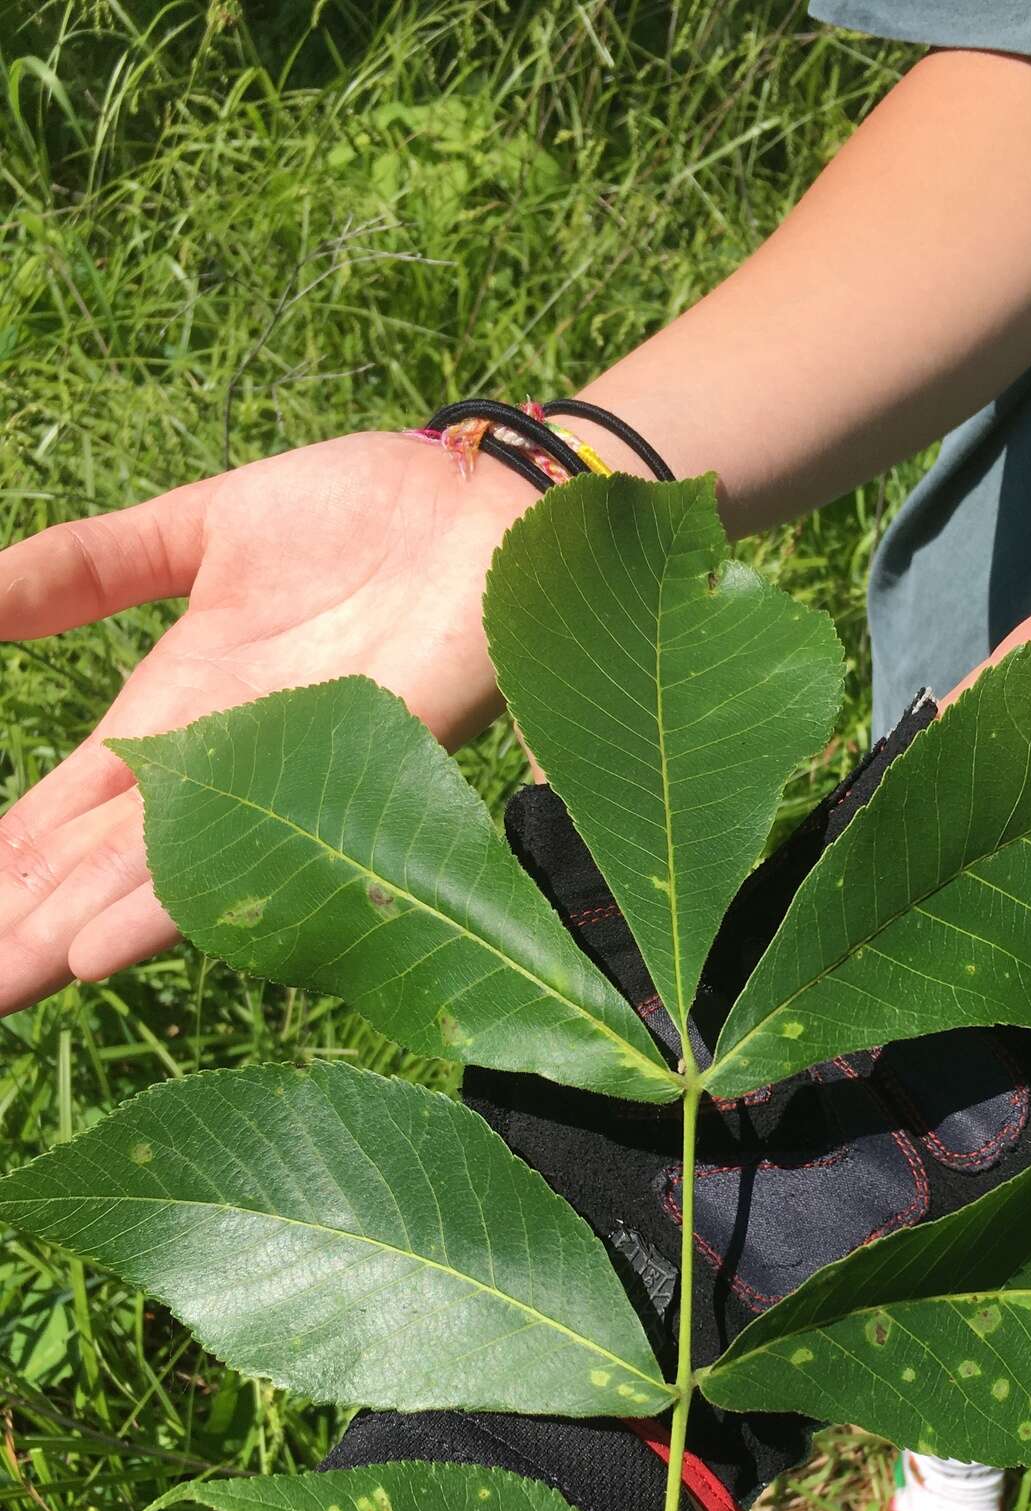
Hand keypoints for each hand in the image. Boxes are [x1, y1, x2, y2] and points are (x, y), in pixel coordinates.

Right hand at [0, 430, 539, 1012]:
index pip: (66, 814)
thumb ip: (94, 566)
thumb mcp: (198, 530)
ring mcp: (277, 779)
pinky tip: (98, 950)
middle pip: (92, 865)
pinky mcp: (345, 774)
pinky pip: (243, 854)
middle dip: (19, 924)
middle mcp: (217, 766)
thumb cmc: (359, 515)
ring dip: (67, 934)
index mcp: (176, 714)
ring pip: (145, 877)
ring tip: (0, 986)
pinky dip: (165, 904)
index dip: (7, 865)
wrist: (481, 503)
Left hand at [467, 581, 1030, 1375]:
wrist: (593, 1350)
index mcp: (806, 947)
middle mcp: (903, 1005)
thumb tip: (542, 754)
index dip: (1008, 704)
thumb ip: (558, 885)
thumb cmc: (556, 1168)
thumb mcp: (546, 1006)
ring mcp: (967, 1095)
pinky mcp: (1008, 1189)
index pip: (920, 799)